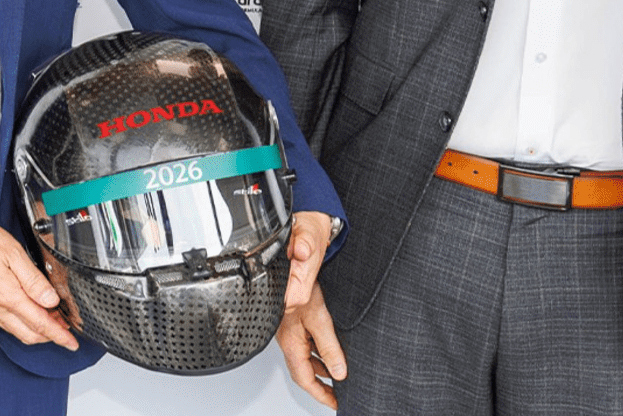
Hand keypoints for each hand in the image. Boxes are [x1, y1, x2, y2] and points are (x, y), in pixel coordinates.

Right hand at [0, 215, 78, 348]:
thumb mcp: (13, 253)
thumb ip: (34, 280)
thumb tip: (51, 300)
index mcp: (8, 295)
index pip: (40, 324)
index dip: (59, 335)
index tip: (71, 342)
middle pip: (29, 334)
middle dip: (49, 336)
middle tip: (64, 329)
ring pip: (16, 330)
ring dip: (35, 330)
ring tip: (49, 319)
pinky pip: (3, 322)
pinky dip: (19, 323)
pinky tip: (24, 310)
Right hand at [277, 210, 345, 409]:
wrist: (296, 223)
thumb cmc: (304, 252)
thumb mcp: (319, 305)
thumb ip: (327, 337)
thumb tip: (338, 369)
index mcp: (288, 327)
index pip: (302, 372)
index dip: (318, 392)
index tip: (334, 403)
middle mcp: (284, 324)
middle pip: (301, 366)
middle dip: (319, 384)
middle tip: (338, 396)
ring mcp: (287, 316)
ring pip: (303, 352)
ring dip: (320, 367)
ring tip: (337, 377)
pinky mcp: (292, 306)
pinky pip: (304, 337)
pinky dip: (319, 349)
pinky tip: (329, 349)